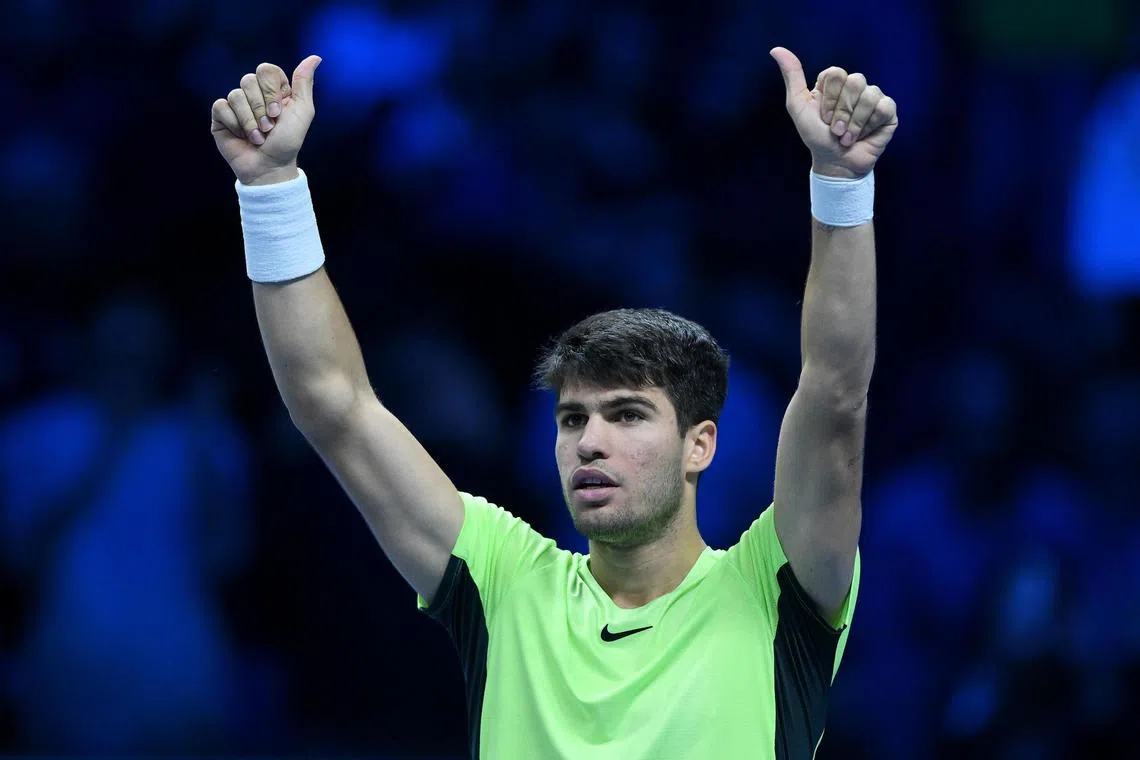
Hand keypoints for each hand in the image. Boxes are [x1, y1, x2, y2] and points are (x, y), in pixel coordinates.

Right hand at [210, 55, 321, 185]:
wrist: (269, 166)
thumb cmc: (288, 141)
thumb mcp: (302, 111)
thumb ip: (304, 83)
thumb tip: (315, 57)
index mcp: (273, 89)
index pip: (266, 70)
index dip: (271, 90)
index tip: (278, 112)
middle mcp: (254, 94)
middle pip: (249, 80)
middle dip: (261, 108)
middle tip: (269, 127)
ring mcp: (236, 104)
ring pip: (236, 94)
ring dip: (250, 120)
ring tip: (258, 137)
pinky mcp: (221, 115)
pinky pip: (221, 106)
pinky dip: (234, 123)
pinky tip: (241, 136)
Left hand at [770, 47, 897, 178]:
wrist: (834, 163)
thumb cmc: (816, 137)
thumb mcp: (798, 107)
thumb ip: (792, 77)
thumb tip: (776, 50)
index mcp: (834, 83)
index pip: (836, 73)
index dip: (830, 98)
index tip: (823, 117)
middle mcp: (855, 87)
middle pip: (854, 82)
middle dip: (842, 112)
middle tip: (835, 130)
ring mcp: (873, 97)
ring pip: (869, 95)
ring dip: (854, 123)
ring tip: (847, 137)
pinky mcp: (888, 111)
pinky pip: (884, 107)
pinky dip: (869, 126)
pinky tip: (864, 135)